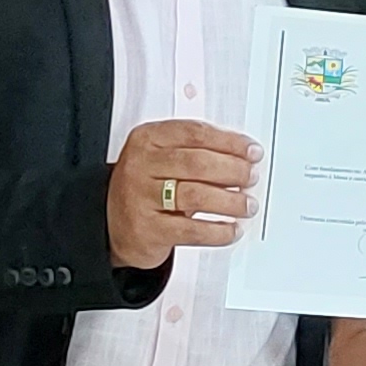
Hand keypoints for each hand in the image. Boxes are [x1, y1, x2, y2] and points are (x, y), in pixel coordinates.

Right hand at [109, 120, 258, 268]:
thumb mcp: (161, 159)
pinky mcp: (148, 229)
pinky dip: (218, 231)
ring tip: (247, 205)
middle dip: (233, 170)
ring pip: (197, 196)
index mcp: (147, 139)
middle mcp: (141, 166)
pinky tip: (231, 230)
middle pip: (198, 163)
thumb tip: (242, 156)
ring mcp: (141, 198)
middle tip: (251, 177)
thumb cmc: (146, 188)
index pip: (195, 134)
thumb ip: (195, 151)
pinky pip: (191, 230)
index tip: (252, 151)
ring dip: (230, 202)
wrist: (114, 225)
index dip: (229, 142)